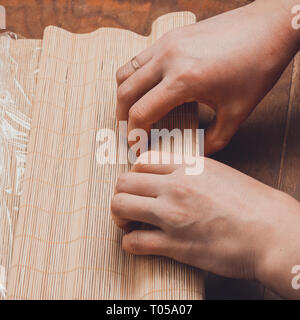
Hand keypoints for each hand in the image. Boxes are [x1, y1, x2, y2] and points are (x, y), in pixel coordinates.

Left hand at [111, 151, 299, 298]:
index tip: (138, 185)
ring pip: (120, 206)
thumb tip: (170, 177)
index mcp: (188, 167)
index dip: (134, 174)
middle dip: (120, 193)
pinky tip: (138, 242)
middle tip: (129, 204)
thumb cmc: (251, 203)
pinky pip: (134, 241)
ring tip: (128, 222)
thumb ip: (191, 172)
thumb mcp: (219, 173)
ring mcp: (172, 215)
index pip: (141, 161)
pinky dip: (129, 243)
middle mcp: (175, 186)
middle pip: (124, 182)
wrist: (272, 232)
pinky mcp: (175, 244)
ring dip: (118, 216)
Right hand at [116, 0, 298, 153]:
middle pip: (125, 92)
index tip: (137, 148)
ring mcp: (167, 43)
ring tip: (132, 113)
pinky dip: (134, 78)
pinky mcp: (171, 36)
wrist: (269, 27)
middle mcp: (168, 58)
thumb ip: (214, 140)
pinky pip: (139, 59)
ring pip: (126, 72)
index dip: (135, 136)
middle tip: (131, 134)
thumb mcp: (237, 113)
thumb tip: (195, 153)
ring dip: (124, 96)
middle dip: (123, 119)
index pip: (141, 112)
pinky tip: (147, 90)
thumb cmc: (257, 68)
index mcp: (183, 80)